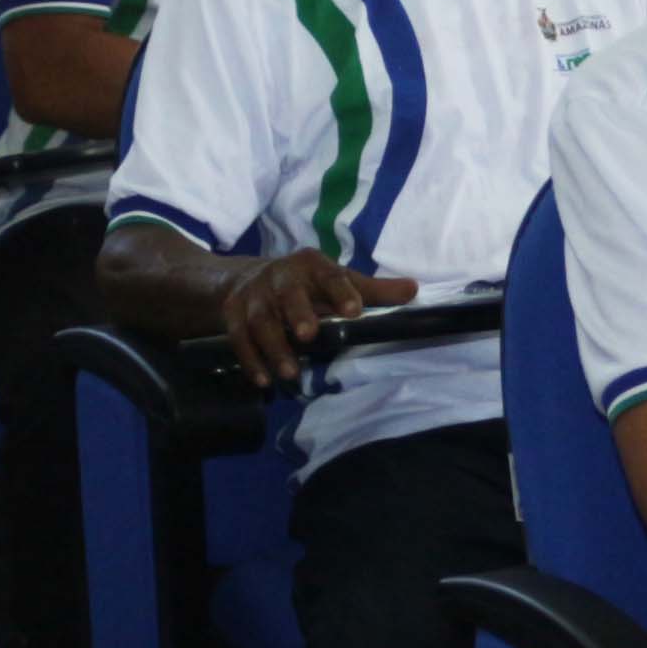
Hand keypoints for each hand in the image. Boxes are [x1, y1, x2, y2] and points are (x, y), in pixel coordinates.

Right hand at [215, 252, 412, 386]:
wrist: (247, 279)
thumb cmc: (306, 285)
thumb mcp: (338, 281)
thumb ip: (374, 291)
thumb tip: (413, 290)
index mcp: (312, 265)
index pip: (330, 275)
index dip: (342, 292)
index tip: (355, 311)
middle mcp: (280, 276)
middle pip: (288, 294)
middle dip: (297, 313)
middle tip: (309, 335)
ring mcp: (254, 295)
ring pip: (261, 320)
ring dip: (273, 347)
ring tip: (289, 373)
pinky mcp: (233, 314)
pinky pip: (239, 339)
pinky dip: (250, 360)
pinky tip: (264, 381)